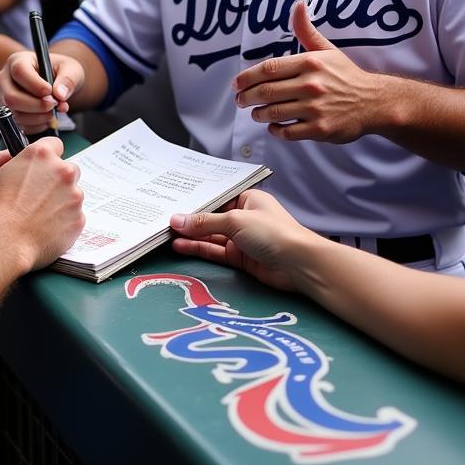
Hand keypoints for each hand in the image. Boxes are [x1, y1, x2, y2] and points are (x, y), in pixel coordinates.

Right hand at [0, 50, 83, 130]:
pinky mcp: (6, 113)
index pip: (19, 72)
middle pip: (12, 97)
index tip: (51, 92)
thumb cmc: (59, 71)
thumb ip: (68, 79)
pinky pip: (19, 125)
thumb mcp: (70, 69)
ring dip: (38, 118)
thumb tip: (60, 94)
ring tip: (53, 111)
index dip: (35, 85)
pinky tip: (46, 118)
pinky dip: (36, 126)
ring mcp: (3, 98)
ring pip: (15, 114)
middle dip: (36, 106)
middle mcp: (5, 79)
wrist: (54, 82)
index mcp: (17, 60)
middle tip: (54, 105)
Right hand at [0, 136, 84, 270]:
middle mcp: (62, 171)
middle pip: (67, 169)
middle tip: (38, 194)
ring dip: (61, 201)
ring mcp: (73, 195)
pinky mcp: (78, 218)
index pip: (55, 145)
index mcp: (40, 155)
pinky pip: (74, 216)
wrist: (1, 243)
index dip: (47, 156)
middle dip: (56, 179)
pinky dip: (64, 221)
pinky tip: (45, 227)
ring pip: (72, 194)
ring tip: (39, 215)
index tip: (42, 167)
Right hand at [170, 190, 316, 291]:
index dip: (195, 202)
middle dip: (190, 221)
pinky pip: (215, 251)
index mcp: (247, 199)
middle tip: (164, 221)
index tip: (172, 203)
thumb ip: (205, 222)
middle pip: (211, 218)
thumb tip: (177, 220)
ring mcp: (242, 239)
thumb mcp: (235, 221)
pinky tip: (181, 246)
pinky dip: (199, 249)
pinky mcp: (240, 258)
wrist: (300, 265)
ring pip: (211, 236)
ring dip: (191, 236)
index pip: (215, 199)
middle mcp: (244, 217)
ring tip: (167, 235)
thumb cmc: (273, 233)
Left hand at [232, 0, 388, 143]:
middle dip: (247, 97)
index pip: (269, 68)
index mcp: (310, 63)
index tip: (237, 83)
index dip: (247, 77)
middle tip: (240, 100)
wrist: (374, 102)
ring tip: (256, 112)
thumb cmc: (345, 75)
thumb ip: (306, 30)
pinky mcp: (320, 129)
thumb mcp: (326, 50)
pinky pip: (288, 132)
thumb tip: (299, 4)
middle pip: (267, 91)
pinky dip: (276, 130)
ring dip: (259, 113)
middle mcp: (311, 84)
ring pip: (274, 112)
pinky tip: (273, 126)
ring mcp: (315, 108)